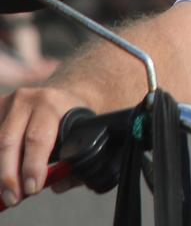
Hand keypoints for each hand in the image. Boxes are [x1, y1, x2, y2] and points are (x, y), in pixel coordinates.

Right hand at [0, 84, 85, 206]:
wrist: (62, 94)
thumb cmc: (72, 120)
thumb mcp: (80, 135)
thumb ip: (74, 163)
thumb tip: (58, 186)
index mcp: (53, 104)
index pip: (38, 139)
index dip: (33, 167)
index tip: (32, 189)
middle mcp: (28, 99)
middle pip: (8, 142)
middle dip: (9, 175)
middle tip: (13, 199)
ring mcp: (8, 102)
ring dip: (0, 170)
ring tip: (5, 191)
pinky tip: (2, 174)